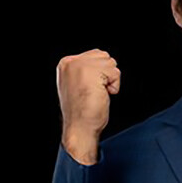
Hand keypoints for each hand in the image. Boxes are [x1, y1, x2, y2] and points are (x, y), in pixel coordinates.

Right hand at [57, 49, 120, 163]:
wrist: (80, 128)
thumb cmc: (81, 111)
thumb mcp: (78, 83)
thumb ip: (86, 69)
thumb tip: (102, 61)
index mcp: (66, 63)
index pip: (96, 54)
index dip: (100, 72)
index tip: (90, 88)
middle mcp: (71, 62)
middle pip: (104, 56)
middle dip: (106, 74)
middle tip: (95, 91)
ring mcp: (80, 66)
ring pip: (111, 63)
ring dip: (110, 81)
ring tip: (97, 93)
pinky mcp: (92, 73)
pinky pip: (116, 73)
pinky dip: (114, 86)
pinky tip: (102, 95)